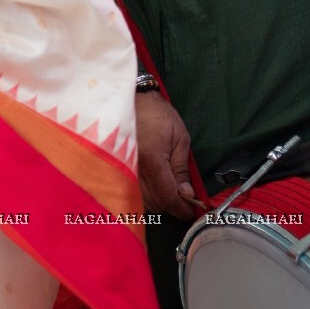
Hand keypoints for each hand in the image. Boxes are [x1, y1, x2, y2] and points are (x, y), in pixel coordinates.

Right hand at [135, 90, 202, 219]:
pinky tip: (154, 184)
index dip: (182, 208)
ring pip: (141, 200)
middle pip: (154, 203)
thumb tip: (187, 195)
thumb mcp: (179, 138)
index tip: (192, 211)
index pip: (167, 197)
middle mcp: (133, 168)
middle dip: (171, 204)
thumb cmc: (156, 113)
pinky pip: (132, 190)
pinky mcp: (117, 166)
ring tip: (170, 188)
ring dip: (158, 200)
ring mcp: (122, 168)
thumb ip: (181, 169)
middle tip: (184, 197)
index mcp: (151, 160)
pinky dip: (145, 193)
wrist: (129, 97)